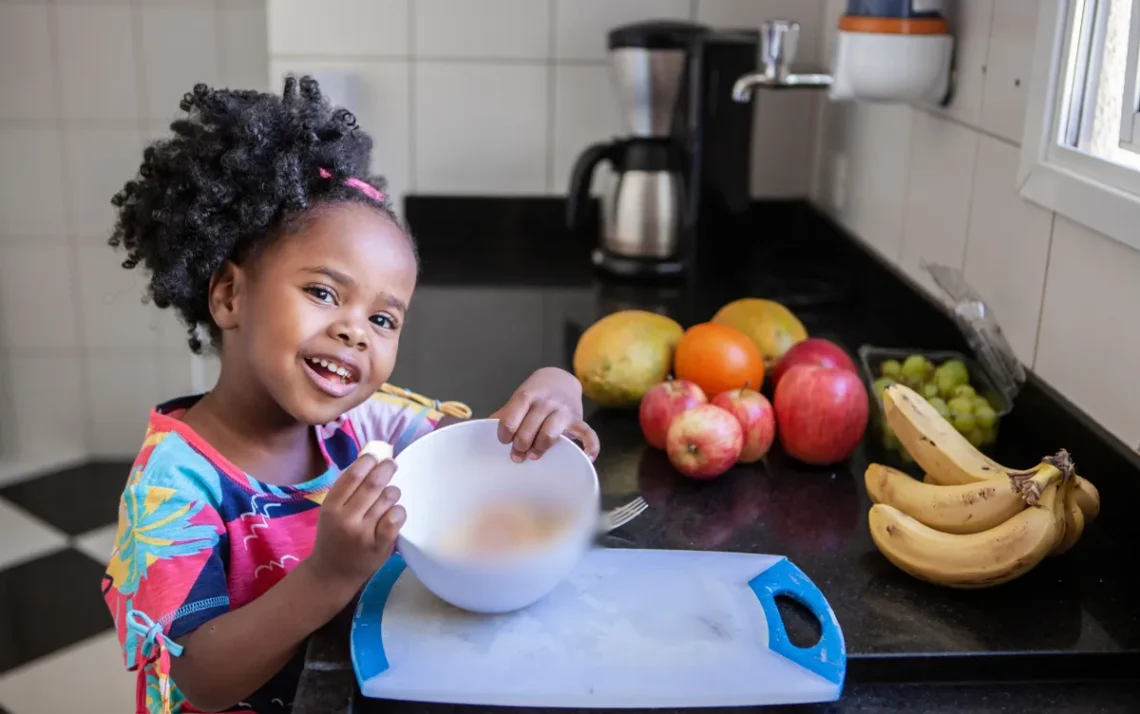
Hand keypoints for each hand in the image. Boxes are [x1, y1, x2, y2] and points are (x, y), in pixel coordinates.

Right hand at [308, 453, 403, 591]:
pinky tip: (395, 512)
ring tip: (391, 494)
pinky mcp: (379, 545)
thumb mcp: (331, 512)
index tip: (375, 457)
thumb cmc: (334, 537)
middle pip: (373, 484)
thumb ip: (347, 491)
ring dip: (393, 492)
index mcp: (331, 507)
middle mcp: (346, 519)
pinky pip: (396, 519)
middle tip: (392, 465)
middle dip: (386, 469)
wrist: (332, 574)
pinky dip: (399, 511)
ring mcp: (364, 533)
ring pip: (387, 499)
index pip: (352, 475)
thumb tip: (371, 458)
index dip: (367, 461)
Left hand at [493, 367, 600, 462]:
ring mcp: (563, 410)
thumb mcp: (518, 400)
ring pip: (550, 435)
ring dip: (539, 449)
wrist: (560, 380)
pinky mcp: (578, 419)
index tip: (504, 440)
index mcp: (526, 396)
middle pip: (528, 431)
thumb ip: (504, 415)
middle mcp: (545, 402)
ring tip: (533, 455)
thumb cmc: (534, 396)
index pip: (510, 420)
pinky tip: (586, 457)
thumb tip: (478, 430)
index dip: (504, 435)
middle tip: (517, 453)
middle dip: (520, 447)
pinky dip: (590, 447)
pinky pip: (587, 434)